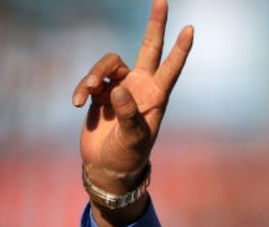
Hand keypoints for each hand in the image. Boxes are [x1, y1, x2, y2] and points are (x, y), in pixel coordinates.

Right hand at [72, 0, 192, 224]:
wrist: (107, 167)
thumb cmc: (128, 156)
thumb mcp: (132, 139)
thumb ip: (128, 114)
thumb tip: (117, 88)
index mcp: (156, 96)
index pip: (170, 67)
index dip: (180, 49)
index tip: (190, 29)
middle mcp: (140, 87)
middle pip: (149, 48)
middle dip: (156, 25)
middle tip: (162, 0)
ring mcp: (120, 87)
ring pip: (108, 64)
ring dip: (94, 73)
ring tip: (87, 93)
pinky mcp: (100, 93)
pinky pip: (90, 80)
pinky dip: (82, 88)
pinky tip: (78, 104)